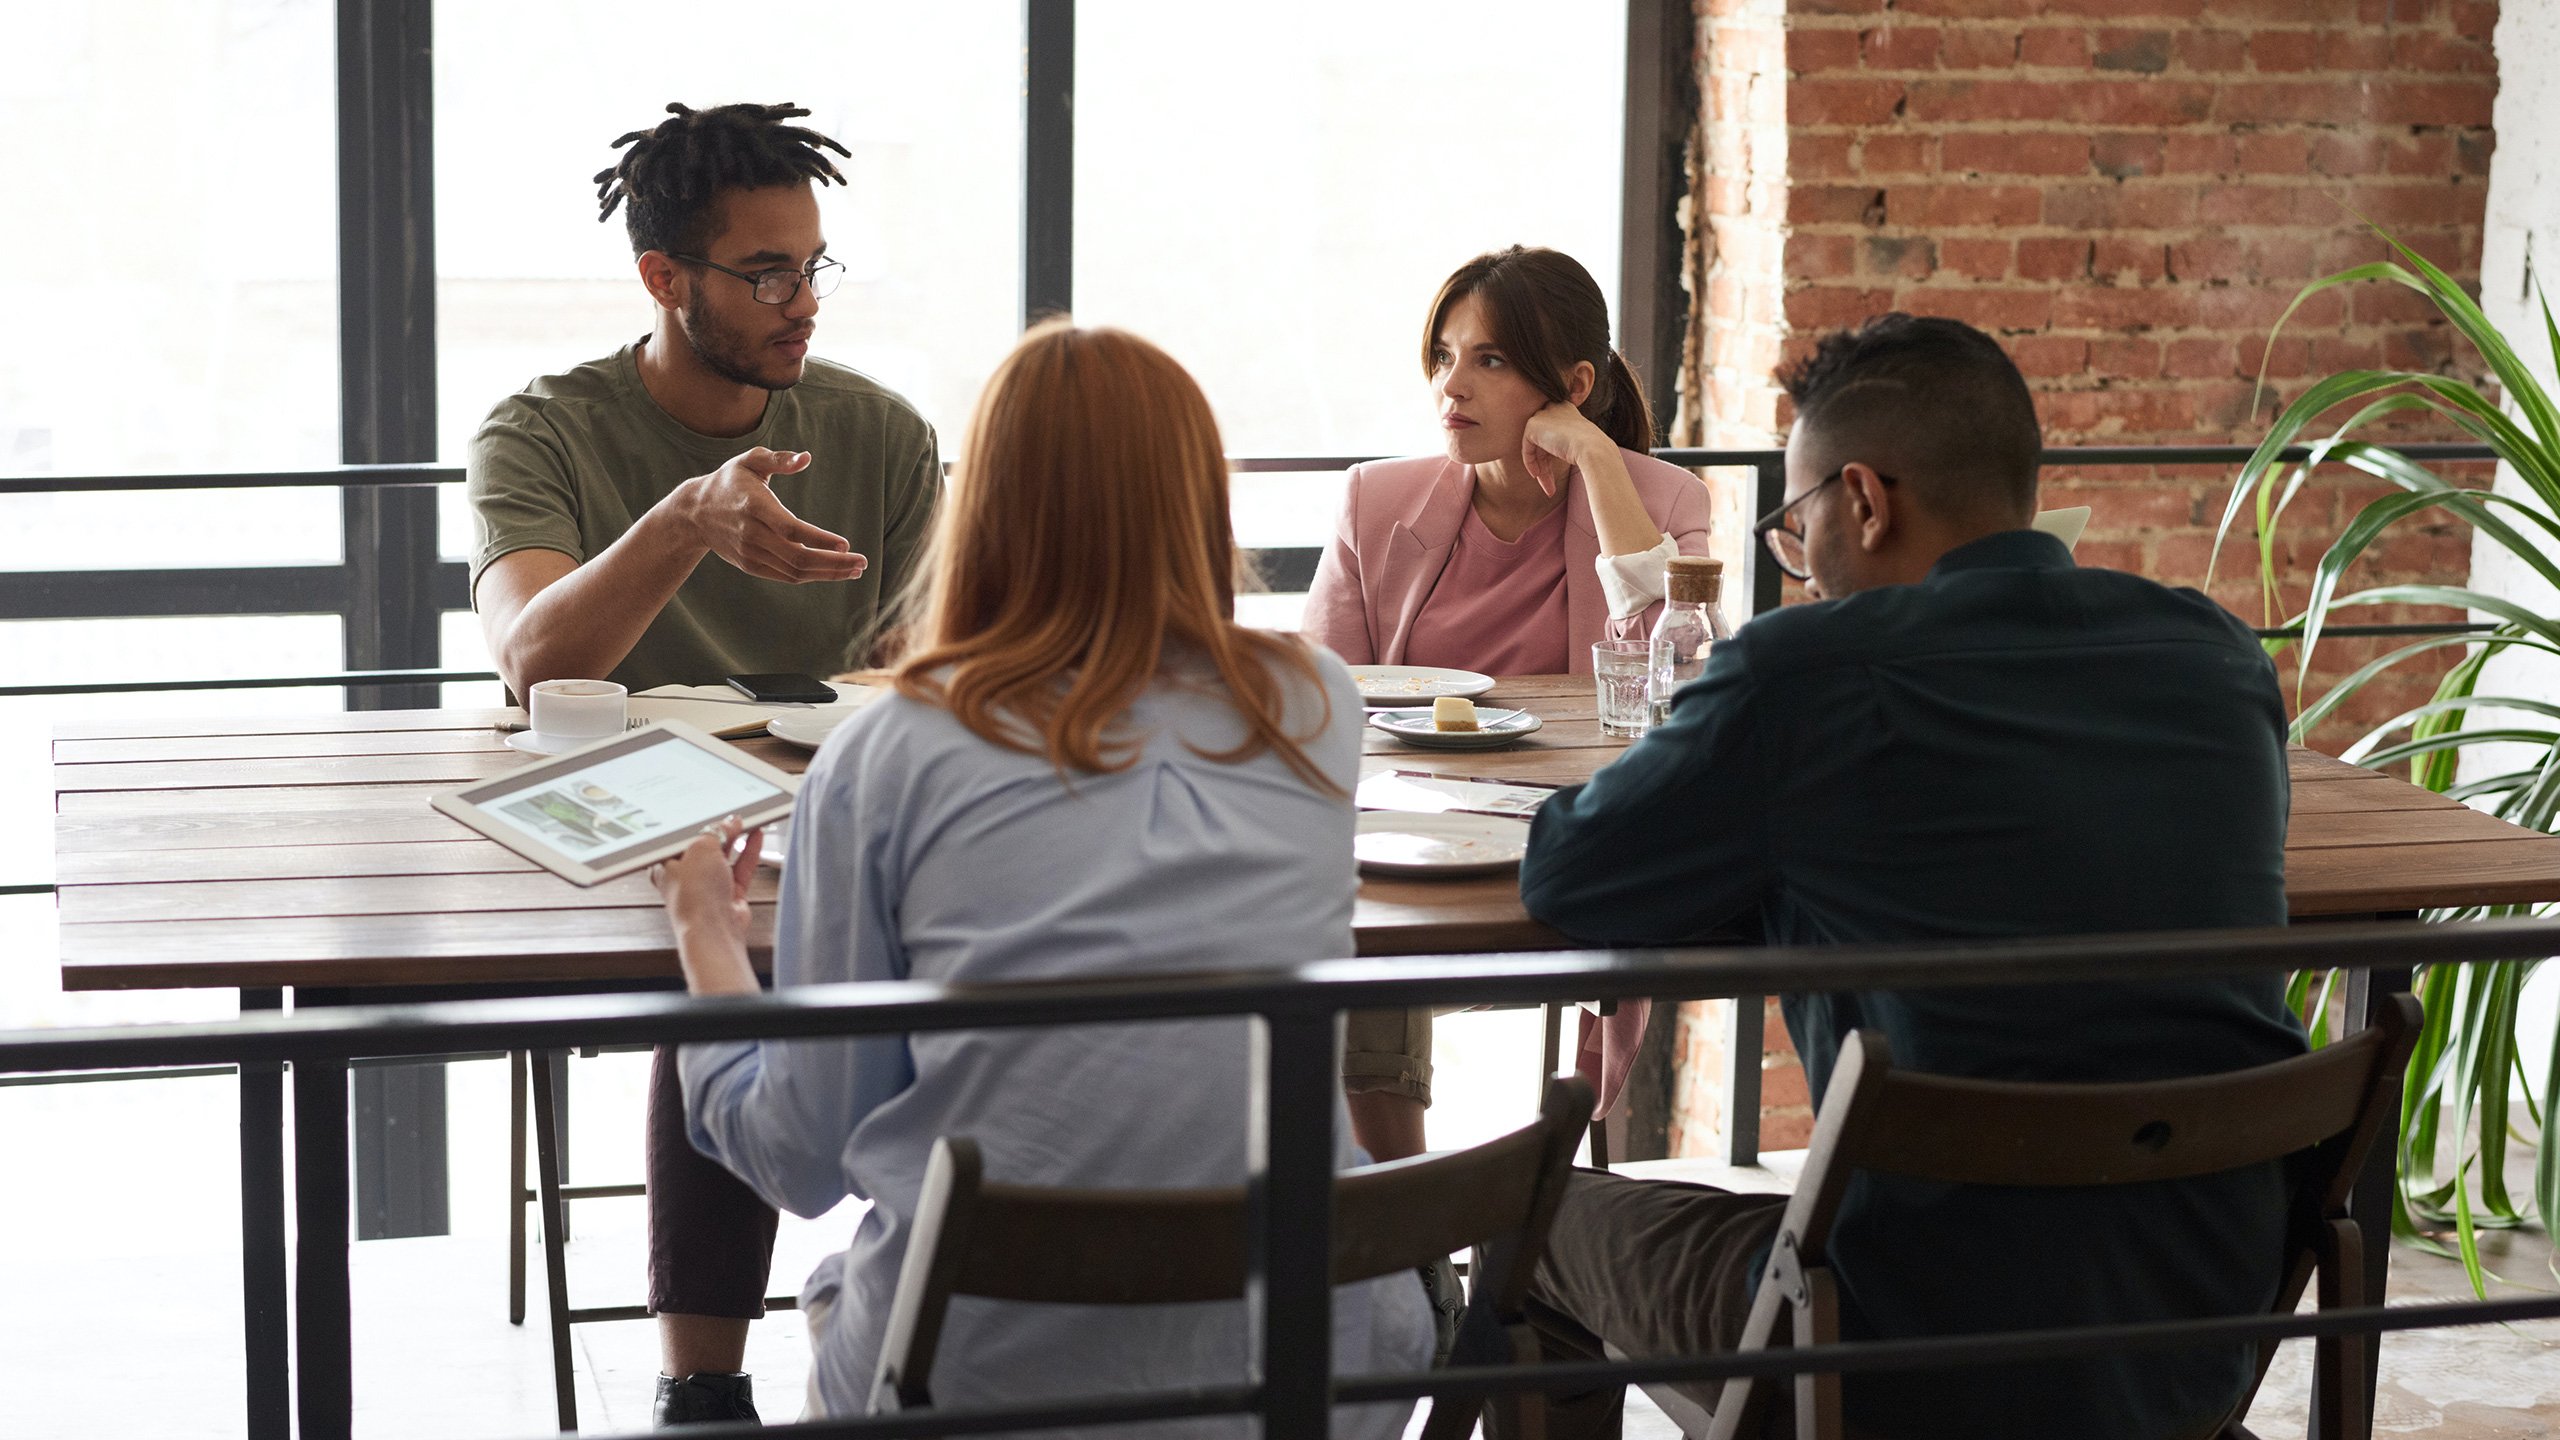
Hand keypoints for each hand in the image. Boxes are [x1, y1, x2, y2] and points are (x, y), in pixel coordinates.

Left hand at [653, 820, 763, 995]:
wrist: (714, 929)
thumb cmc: (694, 896)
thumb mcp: (701, 848)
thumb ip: (716, 831)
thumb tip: (731, 822)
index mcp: (666, 864)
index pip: (681, 836)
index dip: (696, 822)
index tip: (710, 808)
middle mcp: (686, 875)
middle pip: (705, 845)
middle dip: (720, 829)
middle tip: (733, 813)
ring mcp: (708, 885)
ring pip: (725, 855)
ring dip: (737, 838)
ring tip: (750, 820)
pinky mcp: (729, 893)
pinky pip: (740, 867)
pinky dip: (749, 851)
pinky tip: (757, 836)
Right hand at [681, 448, 869, 583]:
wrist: (695, 512)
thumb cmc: (730, 481)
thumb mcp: (750, 460)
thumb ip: (779, 459)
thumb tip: (806, 458)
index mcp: (754, 507)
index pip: (789, 528)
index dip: (818, 539)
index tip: (845, 544)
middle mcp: (751, 534)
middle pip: (797, 557)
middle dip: (833, 563)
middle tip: (862, 562)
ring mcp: (750, 553)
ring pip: (794, 571)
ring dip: (828, 573)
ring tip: (855, 569)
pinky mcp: (751, 565)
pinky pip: (786, 576)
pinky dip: (811, 576)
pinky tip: (833, 571)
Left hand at [1521, 402, 1608, 497]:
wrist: (1593, 449)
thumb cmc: (1593, 451)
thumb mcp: (1579, 444)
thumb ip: (1563, 444)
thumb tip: (1550, 458)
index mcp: (1566, 408)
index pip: (1553, 432)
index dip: (1552, 453)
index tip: (1556, 469)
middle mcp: (1554, 407)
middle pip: (1543, 440)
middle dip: (1545, 464)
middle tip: (1551, 485)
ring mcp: (1543, 415)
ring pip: (1535, 447)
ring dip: (1541, 468)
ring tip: (1548, 488)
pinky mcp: (1533, 425)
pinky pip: (1526, 448)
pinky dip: (1530, 463)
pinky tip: (1537, 475)